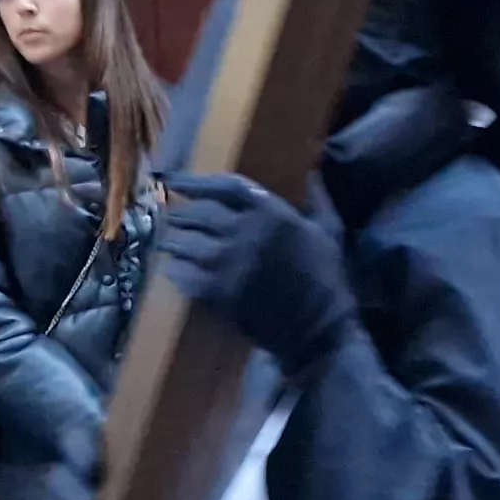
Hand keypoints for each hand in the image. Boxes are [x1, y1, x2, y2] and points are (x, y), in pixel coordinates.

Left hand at [156, 171, 353, 359]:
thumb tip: (314, 171)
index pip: (223, 186)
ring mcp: (227, 262)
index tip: (176, 182)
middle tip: (173, 217)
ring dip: (173, 240)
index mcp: (270, 212)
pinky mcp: (217, 291)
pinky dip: (175, 269)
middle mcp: (243, 231)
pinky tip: (174, 268)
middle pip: (197, 212)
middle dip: (181, 214)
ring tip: (169, 242)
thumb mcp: (330, 231)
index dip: (196, 182)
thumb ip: (318, 199)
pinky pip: (182, 273)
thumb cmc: (327, 278)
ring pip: (183, 242)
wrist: (320, 328)